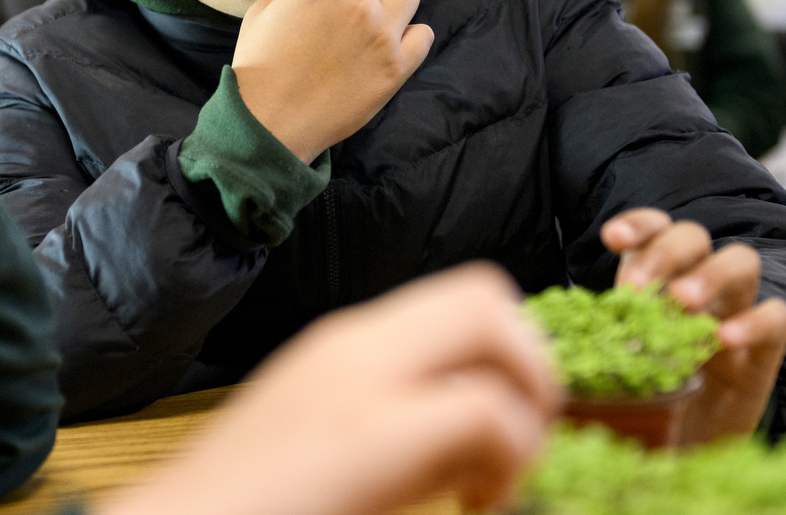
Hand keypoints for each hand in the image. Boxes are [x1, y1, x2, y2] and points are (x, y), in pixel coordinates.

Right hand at [100, 264, 559, 514]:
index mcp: (344, 344)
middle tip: (518, 442)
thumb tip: (478, 429)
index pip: (457, 299)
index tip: (499, 428)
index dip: (505, 355)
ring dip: (526, 405)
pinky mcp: (369, 430)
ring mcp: (361, 377)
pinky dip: (508, 458)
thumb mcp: (327, 433)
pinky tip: (474, 503)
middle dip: (532, 365)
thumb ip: (392, 413)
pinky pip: (485, 410)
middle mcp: (355, 342)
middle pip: (485, 292)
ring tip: (494, 477)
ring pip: (492, 325)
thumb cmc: (253, 500)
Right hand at [232, 0, 433, 163]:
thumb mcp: (259, 13)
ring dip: (391, 0)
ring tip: (374, 22)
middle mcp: (357, 1)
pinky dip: (410, 37)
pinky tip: (388, 48)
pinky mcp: (397, 65)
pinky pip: (424, 34)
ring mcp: (381, 32)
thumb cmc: (258, 67)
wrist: (271, 120)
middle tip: (346, 10)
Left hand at [602, 209, 785, 441]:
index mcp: (656, 274)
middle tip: (637, 290)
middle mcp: (698, 281)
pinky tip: (723, 340)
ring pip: (742, 260)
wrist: (685, 438)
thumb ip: (588, 334)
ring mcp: (735, 309)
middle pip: (693, 236)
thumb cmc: (638, 387)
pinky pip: (777, 316)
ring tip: (681, 303)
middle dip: (664, 253)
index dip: (637, 225)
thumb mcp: (606, 355)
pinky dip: (752, 321)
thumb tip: (536, 330)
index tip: (612, 239)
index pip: (654, 227)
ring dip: (710, 275)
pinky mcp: (766, 348)